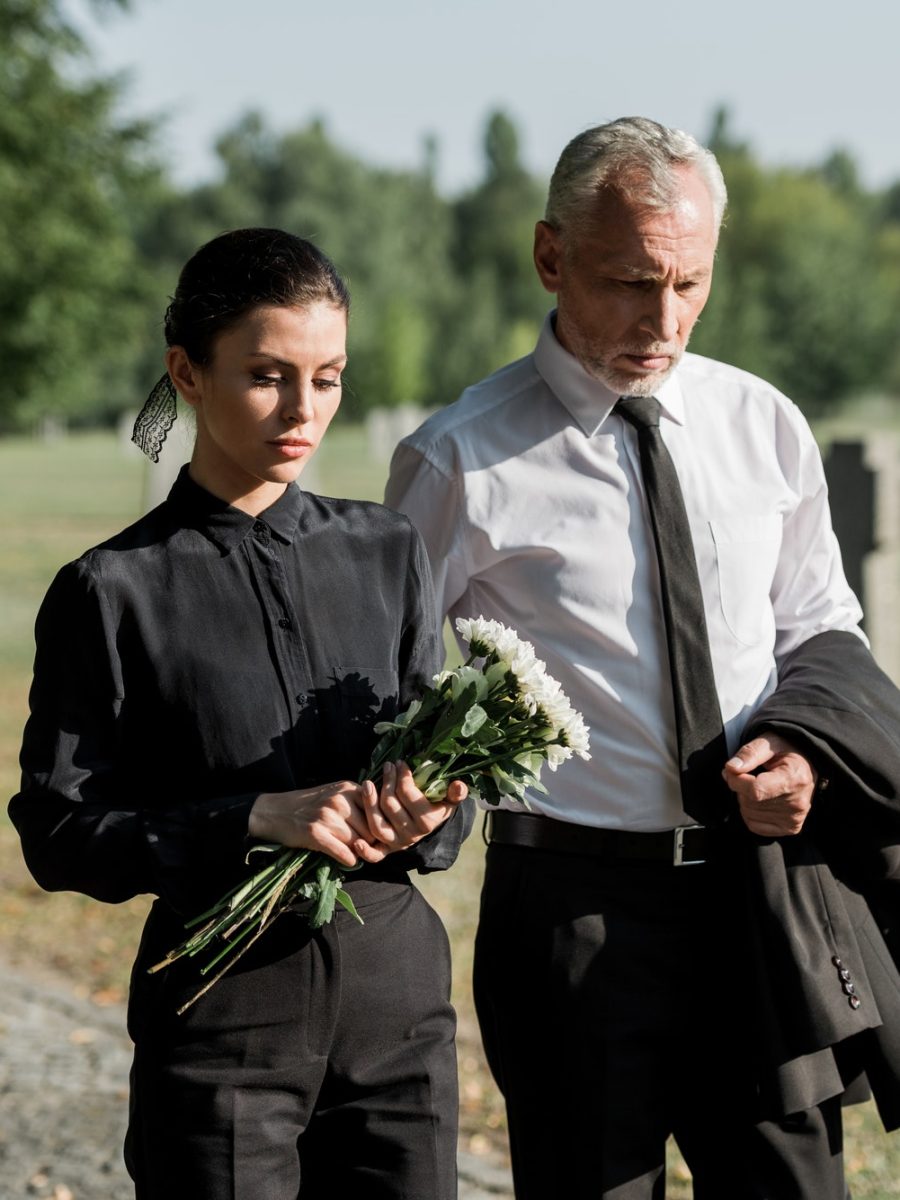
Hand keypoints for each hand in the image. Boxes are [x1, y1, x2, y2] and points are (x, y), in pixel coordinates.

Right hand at [248, 782, 389, 867]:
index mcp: (348, 788)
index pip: (377, 811)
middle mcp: (340, 800)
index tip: (378, 837)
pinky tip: (346, 859)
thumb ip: (358, 802)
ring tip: (355, 854)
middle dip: (370, 842)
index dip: (379, 827)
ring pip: (359, 843)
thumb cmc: (308, 805)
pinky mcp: (316, 833)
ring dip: (359, 852)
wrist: (274, 811)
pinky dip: (348, 860)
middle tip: (368, 850)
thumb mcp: (335, 793)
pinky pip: (344, 853)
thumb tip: (383, 825)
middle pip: (370, 830)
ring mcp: (327, 816)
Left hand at [361, 760, 467, 852]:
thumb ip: (455, 793)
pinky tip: (356, 841)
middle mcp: (411, 834)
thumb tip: (458, 785)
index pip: (408, 795)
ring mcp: (397, 843)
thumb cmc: (436, 806)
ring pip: (377, 825)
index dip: (402, 776)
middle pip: (390, 805)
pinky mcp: (386, 850)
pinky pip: (375, 855)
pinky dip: (365, 851)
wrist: (429, 826)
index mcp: (428, 821)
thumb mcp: (449, 799)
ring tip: (367, 783)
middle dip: (387, 782)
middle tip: (388, 766)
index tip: (400, 763)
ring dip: (369, 803)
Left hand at [722, 732, 816, 836]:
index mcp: (795, 778)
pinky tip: (759, 799)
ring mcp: (795, 818)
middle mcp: (798, 803)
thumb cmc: (787, 751)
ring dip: (744, 799)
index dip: (736, 780)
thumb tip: (731, 768)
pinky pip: (754, 825)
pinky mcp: (790, 828)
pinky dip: (749, 812)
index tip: (732, 769)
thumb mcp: (770, 741)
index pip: (755, 790)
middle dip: (740, 787)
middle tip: (750, 775)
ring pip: (749, 814)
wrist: (806, 765)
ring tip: (758, 785)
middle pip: (750, 802)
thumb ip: (750, 753)